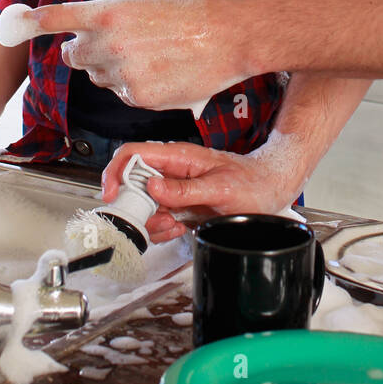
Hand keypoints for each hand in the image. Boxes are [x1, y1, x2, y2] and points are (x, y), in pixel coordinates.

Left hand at [30, 0, 253, 112]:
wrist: (227, 38)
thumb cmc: (189, 14)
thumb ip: (108, 11)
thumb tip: (83, 25)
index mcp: (108, 14)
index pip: (58, 18)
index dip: (33, 22)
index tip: (16, 24)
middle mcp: (109, 45)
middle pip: (73, 55)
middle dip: (84, 51)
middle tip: (109, 44)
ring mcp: (122, 74)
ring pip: (97, 77)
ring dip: (111, 69)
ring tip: (147, 56)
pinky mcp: (137, 97)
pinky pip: (119, 93)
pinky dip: (131, 86)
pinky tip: (157, 72)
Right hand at [101, 138, 305, 242]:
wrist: (270, 189)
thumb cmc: (251, 182)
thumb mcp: (220, 188)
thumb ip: (185, 189)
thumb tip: (152, 186)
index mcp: (179, 157)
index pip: (134, 154)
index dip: (116, 172)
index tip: (112, 195)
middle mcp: (172, 171)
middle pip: (133, 183)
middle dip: (136, 206)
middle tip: (152, 221)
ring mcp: (175, 189)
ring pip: (144, 205)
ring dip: (151, 221)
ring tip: (172, 226)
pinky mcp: (180, 206)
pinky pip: (158, 218)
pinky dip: (162, 229)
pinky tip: (177, 229)